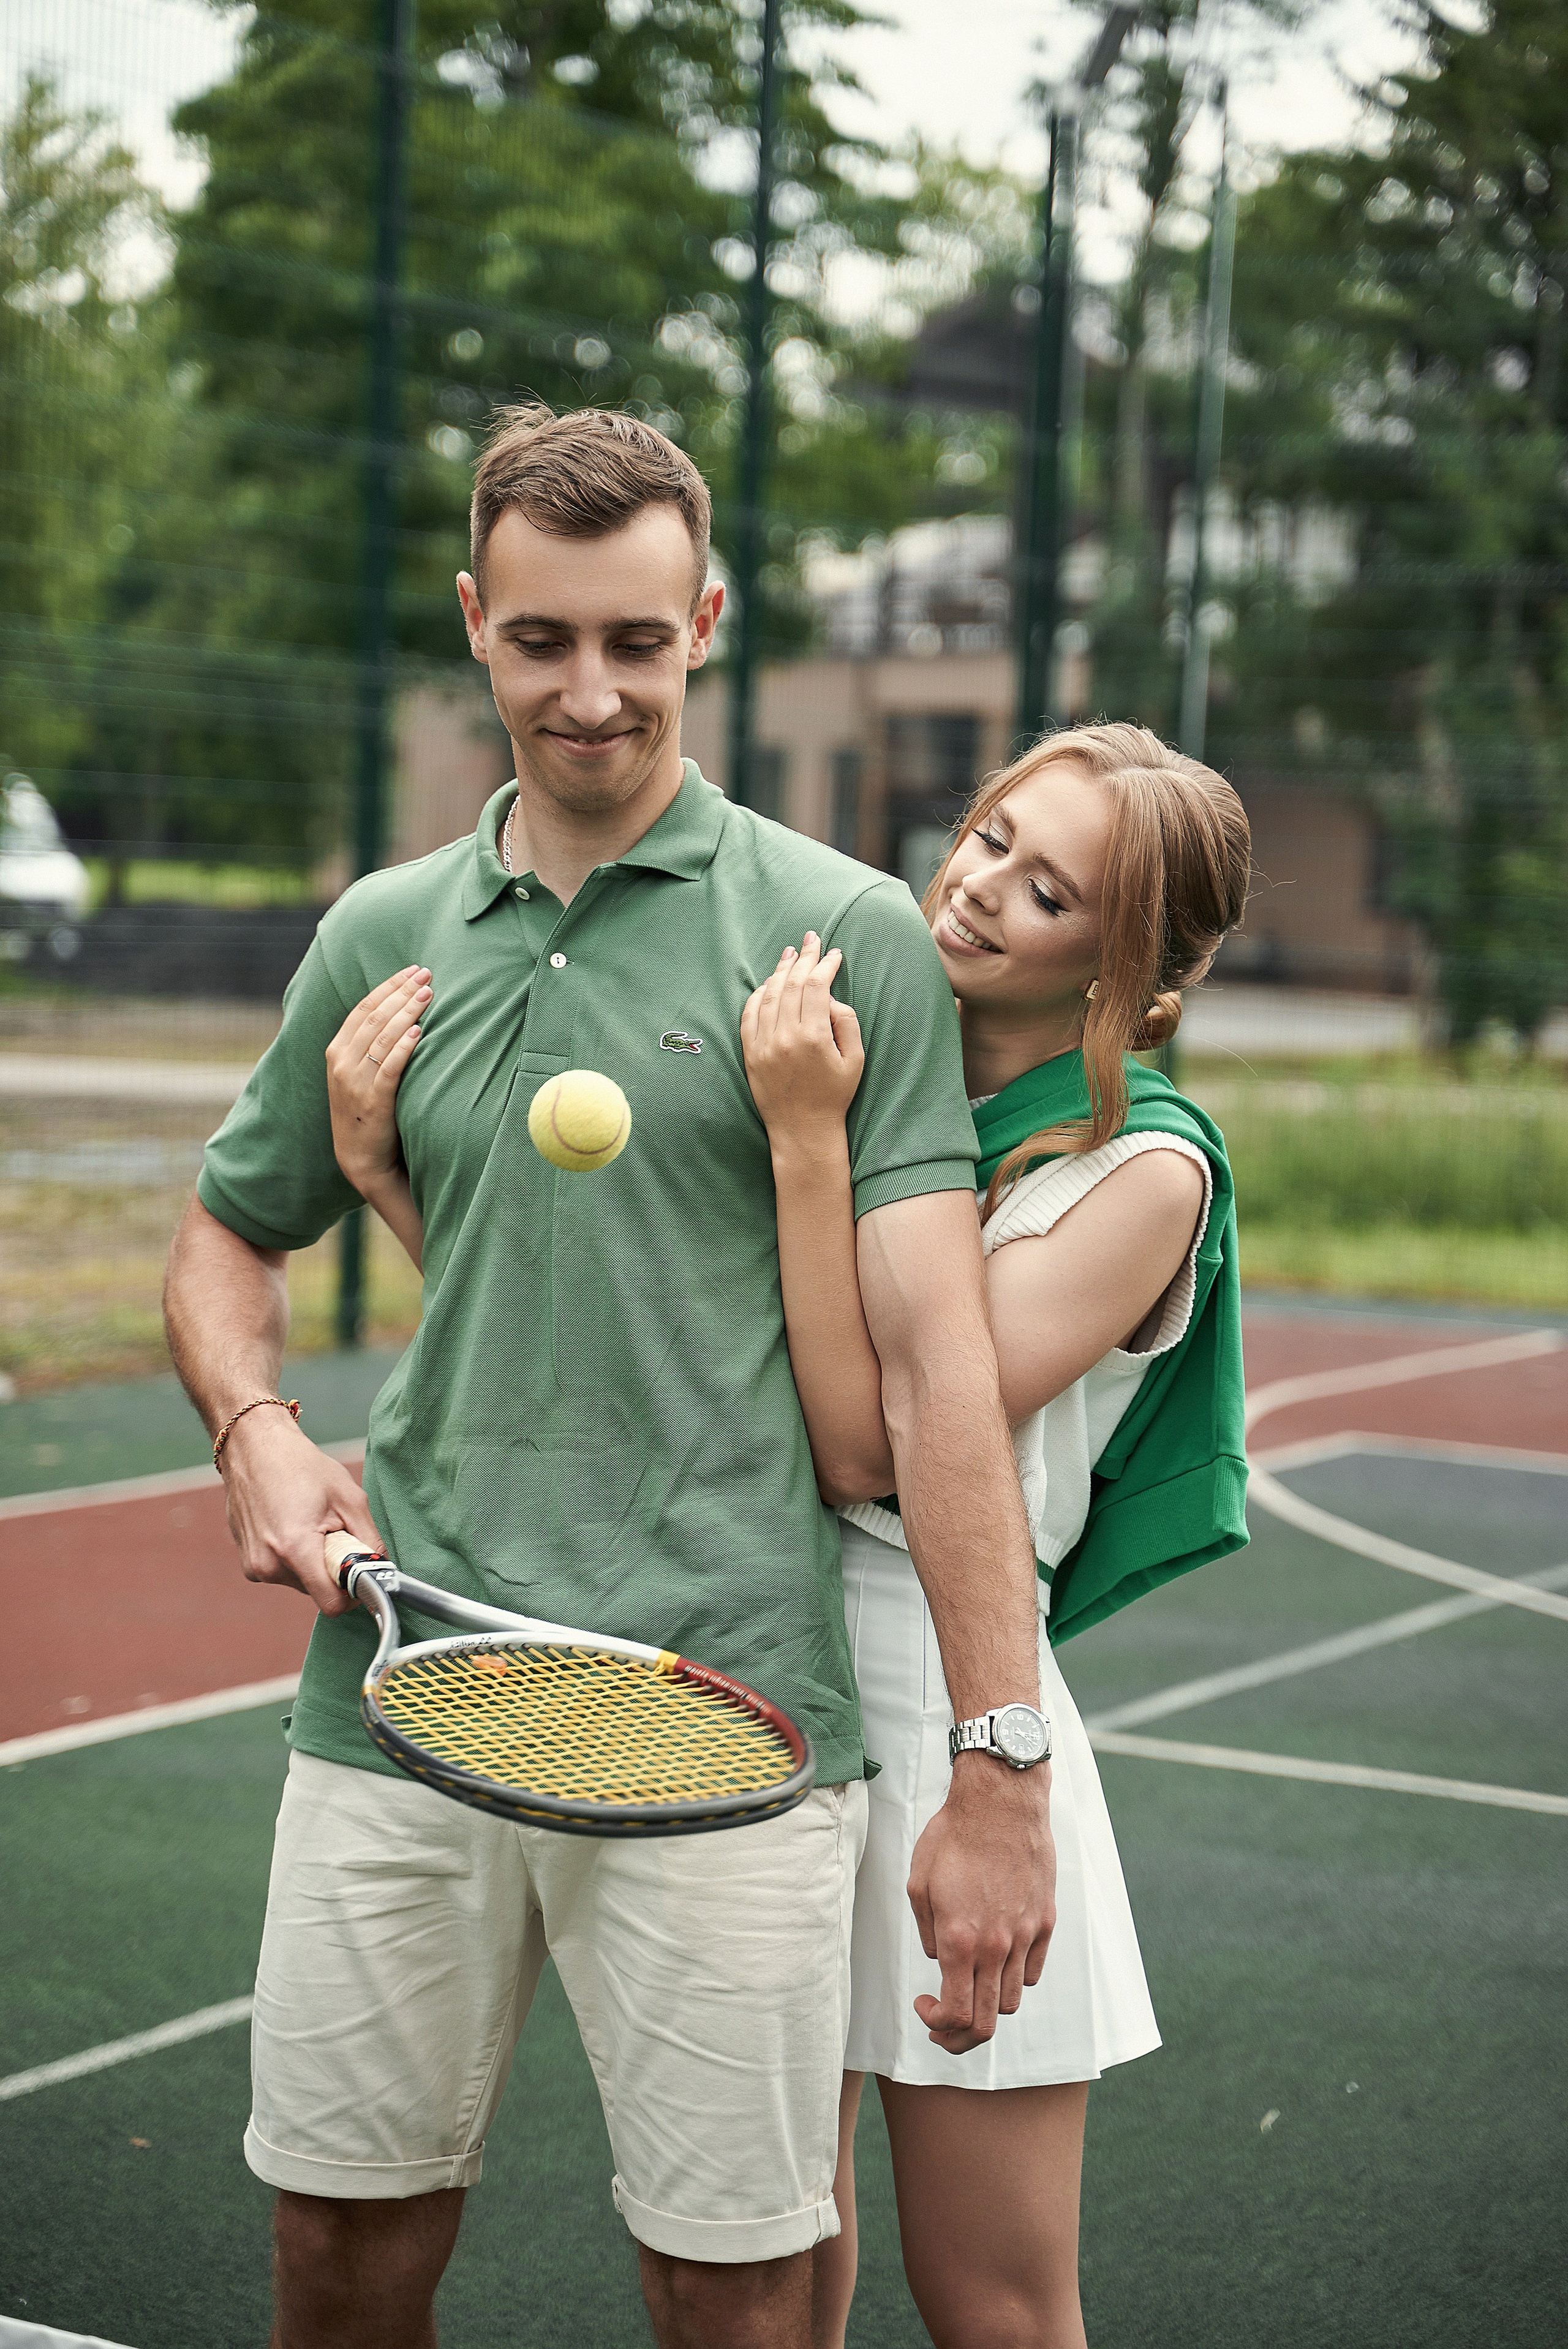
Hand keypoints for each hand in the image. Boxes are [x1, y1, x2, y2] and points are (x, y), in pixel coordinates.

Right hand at [219, 1404, 383, 1615]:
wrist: (253, 1447)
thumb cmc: (301, 1466)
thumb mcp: (349, 1498)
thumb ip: (369, 1540)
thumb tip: (381, 1570)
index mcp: (295, 1549)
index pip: (332, 1603)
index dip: (353, 1593)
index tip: (360, 1572)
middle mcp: (269, 1565)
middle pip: (318, 1591)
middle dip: (331, 1568)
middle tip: (331, 1530)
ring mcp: (254, 1566)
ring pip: (302, 1582)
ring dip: (312, 1561)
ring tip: (308, 1523)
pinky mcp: (248, 1563)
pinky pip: (283, 1572)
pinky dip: (294, 1557)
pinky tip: (290, 1525)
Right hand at [325, 966, 429, 1193]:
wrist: (361, 1158)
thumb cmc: (366, 1111)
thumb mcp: (358, 1074)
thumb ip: (370, 1046)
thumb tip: (400, 1012)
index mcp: (336, 1051)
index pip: (363, 1008)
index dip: (388, 986)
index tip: (412, 970)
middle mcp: (341, 1063)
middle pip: (374, 1017)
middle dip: (402, 992)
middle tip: (427, 974)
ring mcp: (355, 1082)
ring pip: (382, 1037)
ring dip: (407, 1012)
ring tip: (429, 994)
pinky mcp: (373, 1101)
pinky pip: (389, 1068)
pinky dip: (403, 1047)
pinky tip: (419, 1032)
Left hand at [740, 933, 864, 1145]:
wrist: (802, 1130)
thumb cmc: (834, 1095)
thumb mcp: (855, 1059)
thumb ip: (845, 1021)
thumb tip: (828, 997)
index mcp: (813, 1037)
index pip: (815, 987)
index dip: (825, 965)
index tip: (834, 954)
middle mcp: (784, 1037)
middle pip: (791, 984)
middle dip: (803, 958)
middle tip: (811, 939)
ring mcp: (763, 1044)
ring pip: (769, 995)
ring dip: (780, 971)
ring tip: (790, 954)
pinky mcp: (750, 1052)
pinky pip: (750, 1014)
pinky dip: (759, 994)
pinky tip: (769, 983)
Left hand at [907, 1757, 1056, 2054]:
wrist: (1002, 1801)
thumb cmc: (954, 1835)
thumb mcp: (919, 1882)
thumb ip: (927, 1932)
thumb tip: (939, 1960)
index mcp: (959, 1939)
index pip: (956, 2014)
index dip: (937, 2025)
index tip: (925, 2008)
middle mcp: (996, 1945)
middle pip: (986, 2023)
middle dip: (960, 2038)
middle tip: (943, 2028)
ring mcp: (1025, 1935)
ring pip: (1013, 2002)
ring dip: (989, 2007)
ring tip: (971, 1988)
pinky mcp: (1046, 1921)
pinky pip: (1034, 1972)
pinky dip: (1015, 1980)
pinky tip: (998, 1961)